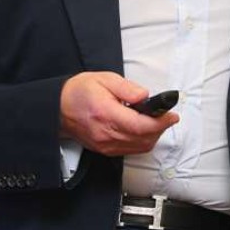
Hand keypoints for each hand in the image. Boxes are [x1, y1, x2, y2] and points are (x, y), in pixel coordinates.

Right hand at [59, 71, 178, 155]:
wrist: (58, 108)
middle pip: (144, 139)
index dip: (161, 122)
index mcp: (106, 114)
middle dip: (160, 128)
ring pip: (140, 147)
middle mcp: (106, 134)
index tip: (172, 115)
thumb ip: (127, 88)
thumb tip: (145, 96)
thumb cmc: (79, 92)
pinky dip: (142, 141)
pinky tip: (143, 129)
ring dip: (153, 136)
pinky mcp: (105, 150)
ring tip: (156, 121)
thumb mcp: (105, 79)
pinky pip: (131, 150)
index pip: (141, 126)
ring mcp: (105, 145)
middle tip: (167, 116)